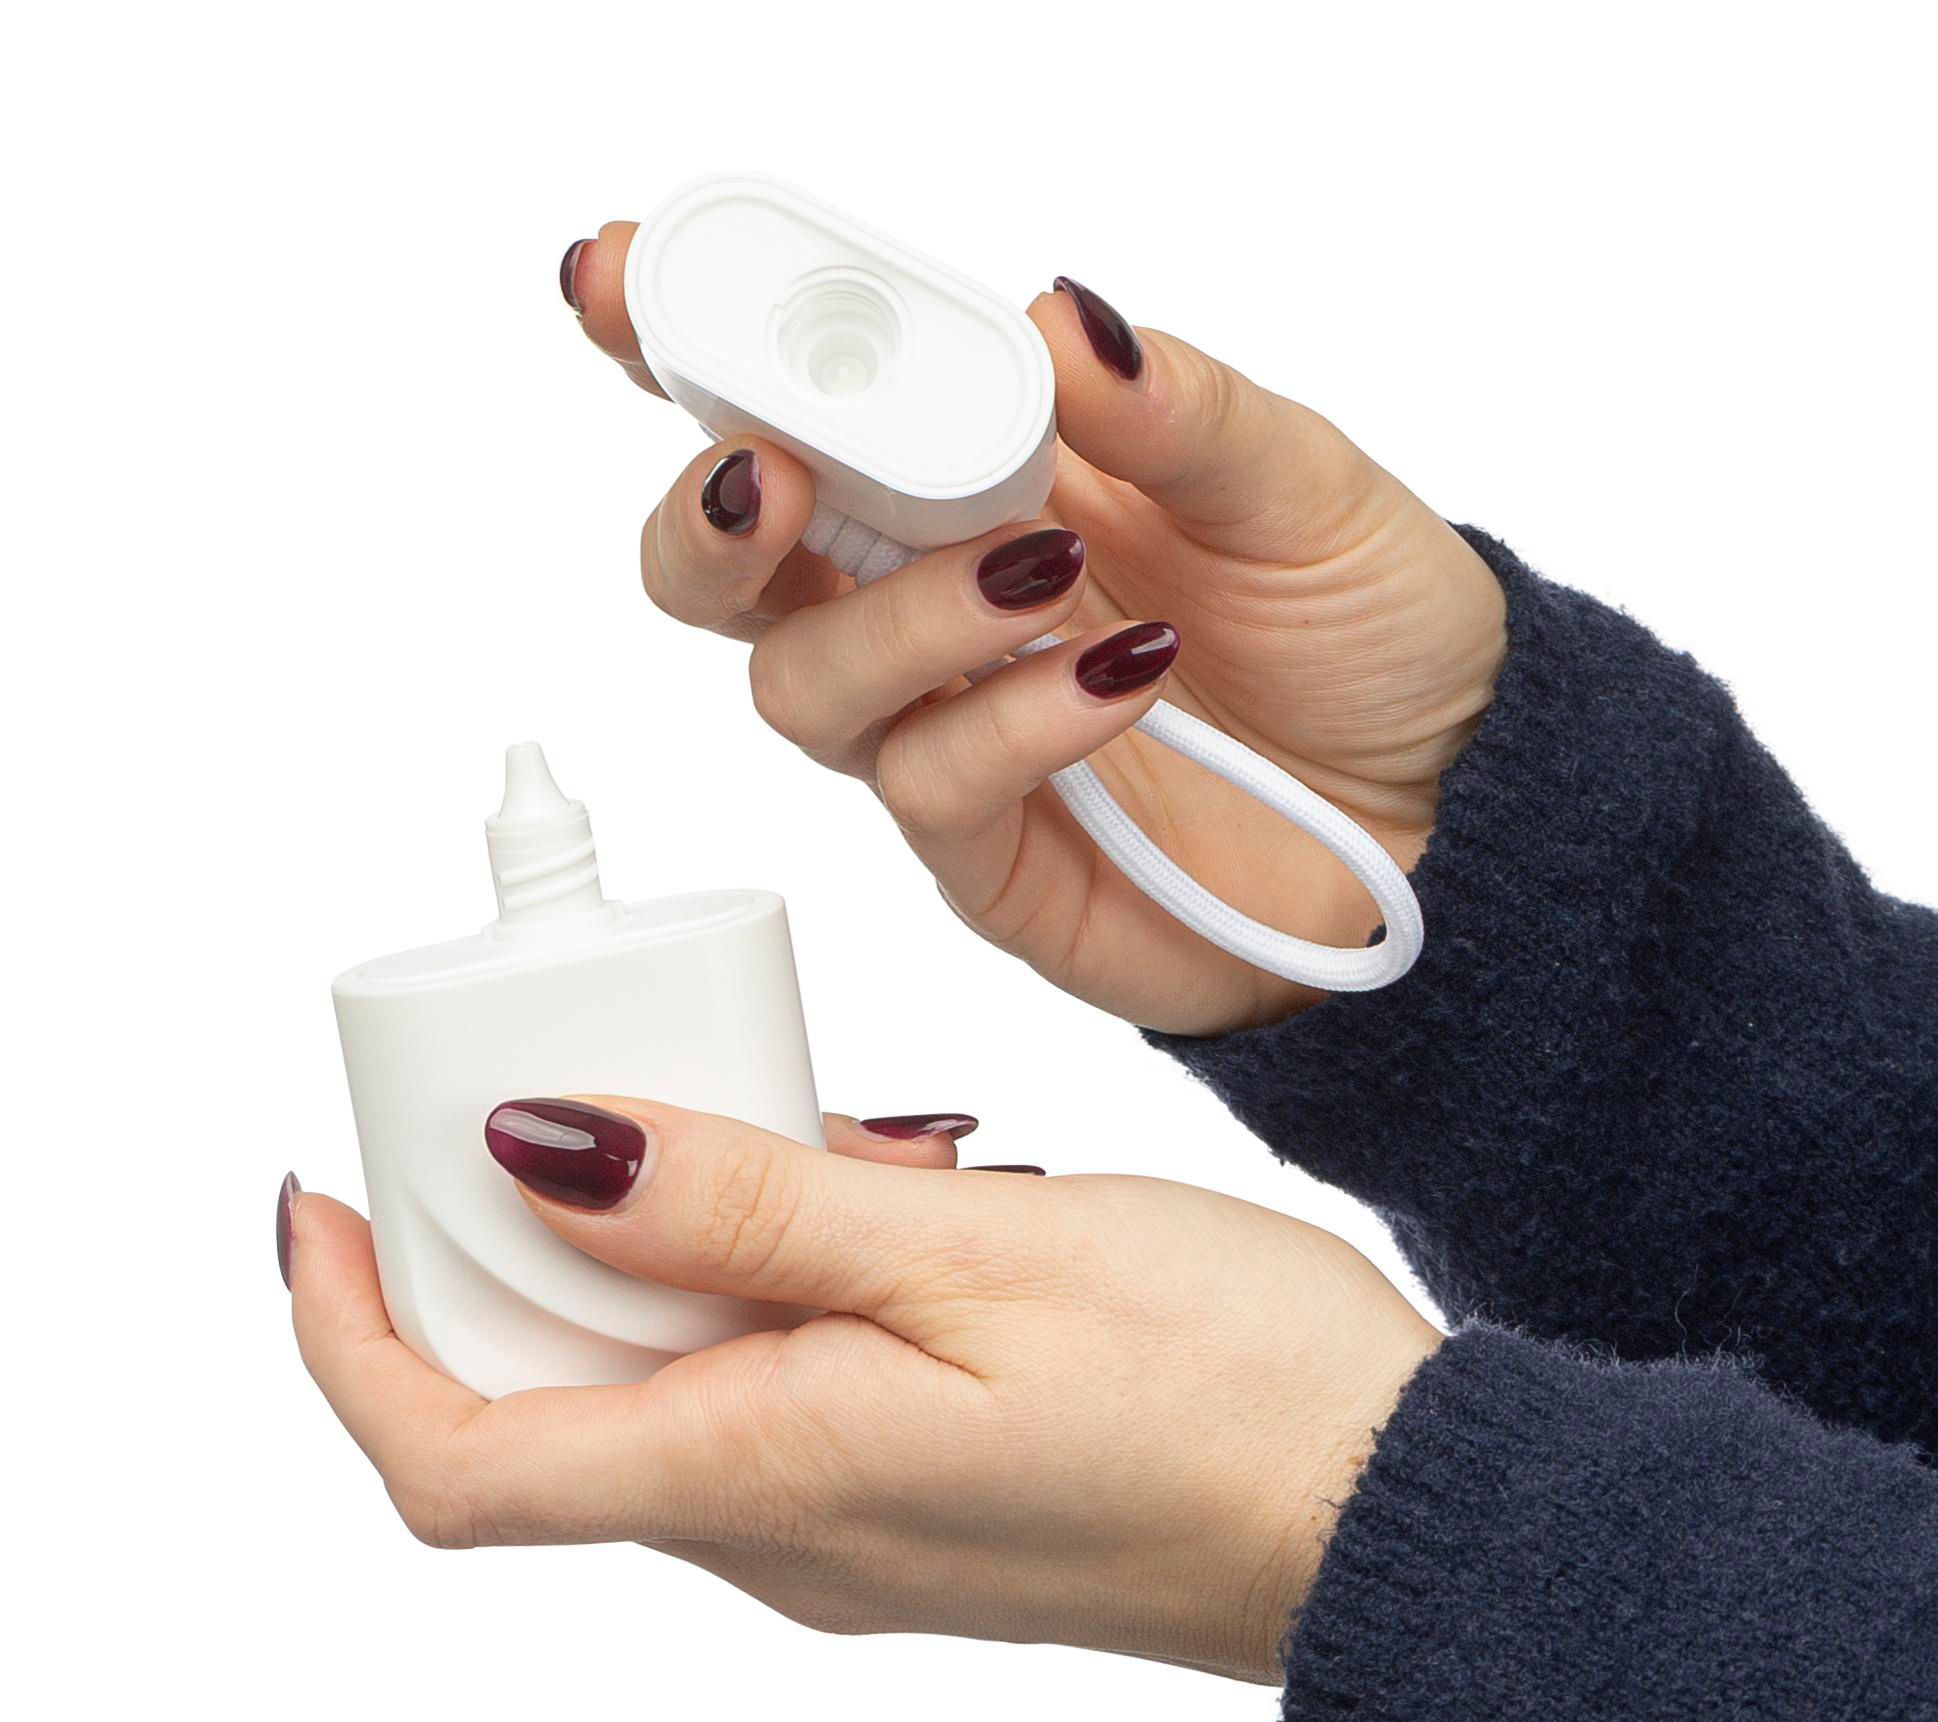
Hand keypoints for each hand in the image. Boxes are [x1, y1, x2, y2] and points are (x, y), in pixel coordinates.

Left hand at [288, 1103, 1439, 1680]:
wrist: (1389, 1509)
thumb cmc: (1221, 1387)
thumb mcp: (973, 1248)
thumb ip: (748, 1206)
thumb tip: (542, 1152)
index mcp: (764, 1473)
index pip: (456, 1456)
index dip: (349, 1335)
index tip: (325, 1197)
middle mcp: (774, 1527)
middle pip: (537, 1404)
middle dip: (507, 1248)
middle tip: (570, 1088)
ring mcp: (840, 1519)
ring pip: (656, 1376)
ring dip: (662, 1241)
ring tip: (777, 1112)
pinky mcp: (903, 1487)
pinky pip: (765, 1379)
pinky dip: (763, 1270)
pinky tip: (871, 1178)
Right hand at [564, 227, 1505, 1035]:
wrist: (1451, 802)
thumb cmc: (1361, 630)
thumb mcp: (1299, 484)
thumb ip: (1175, 409)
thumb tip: (1060, 316)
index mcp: (977, 490)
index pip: (794, 415)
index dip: (682, 351)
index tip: (613, 281)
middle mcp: (932, 617)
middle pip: (726, 576)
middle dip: (706, 515)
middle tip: (765, 474)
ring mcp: (950, 742)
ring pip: (802, 688)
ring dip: (895, 615)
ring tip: (1040, 569)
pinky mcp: (995, 863)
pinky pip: (932, 790)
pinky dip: (1007, 718)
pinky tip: (1117, 672)